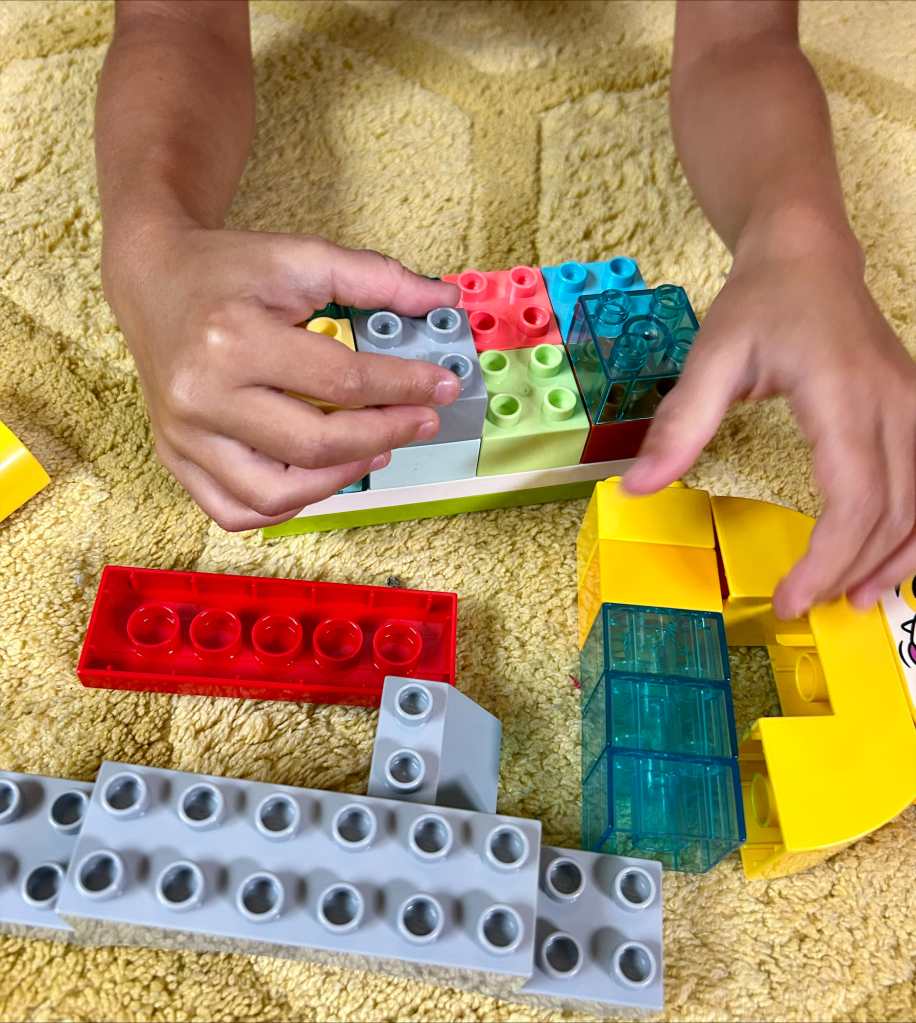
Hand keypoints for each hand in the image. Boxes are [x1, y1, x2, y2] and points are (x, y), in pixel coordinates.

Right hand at [102, 226, 461, 529]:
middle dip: (385, 435)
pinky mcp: (174, 457)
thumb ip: (375, 277)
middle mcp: (200, 396)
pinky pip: (236, 510)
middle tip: (423, 421)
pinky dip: (287, 503)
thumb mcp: (301, 256)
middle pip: (313, 445)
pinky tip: (321, 474)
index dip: (404, 386)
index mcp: (232, 338)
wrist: (153, 281)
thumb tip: (443, 301)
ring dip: (340, 478)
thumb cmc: (228, 270)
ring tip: (377, 449)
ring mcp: (183, 436)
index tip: (443, 385)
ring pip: (274, 494)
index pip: (340, 380)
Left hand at [622, 236, 915, 617]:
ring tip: (853, 600)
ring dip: (894, 559)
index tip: (788, 599)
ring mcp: (914, 407)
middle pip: (893, 511)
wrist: (809, 257)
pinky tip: (886, 557)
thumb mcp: (711, 357)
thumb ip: (680, 424)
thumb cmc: (760, 304)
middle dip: (850, 570)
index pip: (855, 498)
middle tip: (805, 607)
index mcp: (843, 395)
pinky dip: (912, 530)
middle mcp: (895, 405)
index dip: (827, 559)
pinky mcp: (915, 412)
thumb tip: (636, 488)